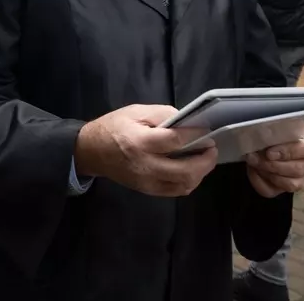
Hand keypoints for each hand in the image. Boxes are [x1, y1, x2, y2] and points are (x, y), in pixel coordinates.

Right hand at [73, 104, 217, 196]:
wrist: (92, 151)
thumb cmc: (113, 127)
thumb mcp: (135, 111)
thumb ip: (162, 114)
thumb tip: (186, 123)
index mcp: (140, 142)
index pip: (175, 141)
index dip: (196, 135)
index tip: (208, 130)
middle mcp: (145, 165)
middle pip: (185, 170)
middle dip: (205, 160)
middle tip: (212, 148)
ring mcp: (147, 181)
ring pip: (184, 185)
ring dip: (200, 173)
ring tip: (204, 159)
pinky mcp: (148, 190)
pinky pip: (175, 191)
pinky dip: (189, 182)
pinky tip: (192, 170)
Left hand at [246, 136, 303, 196]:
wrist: (259, 145)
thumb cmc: (269, 134)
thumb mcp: (269, 130)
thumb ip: (269, 133)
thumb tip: (260, 139)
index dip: (288, 152)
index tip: (269, 153)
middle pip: (299, 170)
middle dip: (274, 165)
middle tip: (257, 158)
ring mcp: (298, 177)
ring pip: (291, 184)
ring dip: (269, 174)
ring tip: (255, 163)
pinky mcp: (282, 188)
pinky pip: (272, 191)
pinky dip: (259, 181)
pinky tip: (254, 170)